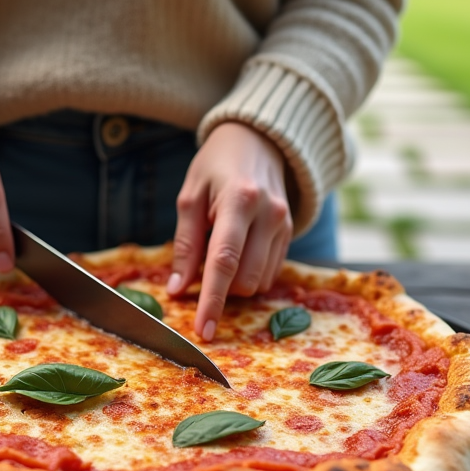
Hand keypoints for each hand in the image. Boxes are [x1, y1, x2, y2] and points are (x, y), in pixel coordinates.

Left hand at [167, 122, 292, 340]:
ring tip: (222, 247)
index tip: (203, 330)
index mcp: (239, 201)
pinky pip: (270, 273)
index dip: (212, 300)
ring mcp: (285, 224)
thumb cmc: (216, 166)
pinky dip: (249, 273)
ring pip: (259, 282)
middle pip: (245, 279)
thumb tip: (178, 290)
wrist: (258, 140)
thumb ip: (186, 245)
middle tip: (201, 263)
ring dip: (235, 281)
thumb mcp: (190, 197)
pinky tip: (240, 249)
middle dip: (221, 287)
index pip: (224, 262)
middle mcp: (269, 214)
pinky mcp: (291, 233)